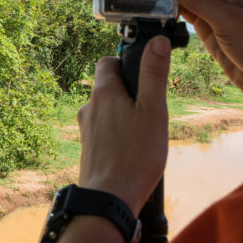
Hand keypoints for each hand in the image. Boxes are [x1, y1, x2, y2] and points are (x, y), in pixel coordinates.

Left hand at [76, 36, 171, 214]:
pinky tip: (133, 150)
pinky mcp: (88, 149)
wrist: (109, 200)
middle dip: (129, 92)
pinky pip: (104, 131)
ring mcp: (86, 129)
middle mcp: (88, 108)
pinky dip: (117, 134)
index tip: (145, 75)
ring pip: (106, 111)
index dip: (126, 63)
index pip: (108, 61)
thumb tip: (157, 42)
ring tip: (144, 133)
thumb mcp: (153, 111)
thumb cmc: (134, 157)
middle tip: (150, 108)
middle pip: (108, 86)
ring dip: (124, 114)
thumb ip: (154, 75)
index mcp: (103, 93)